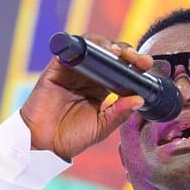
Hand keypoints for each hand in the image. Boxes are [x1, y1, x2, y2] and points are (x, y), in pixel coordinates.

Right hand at [20, 38, 146, 161]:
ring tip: (118, 53)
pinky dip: (83, 45)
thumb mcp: (101, 127)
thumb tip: (140, 99)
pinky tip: (96, 50)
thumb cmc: (70, 137)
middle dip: (126, 52)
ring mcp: (73, 70)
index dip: (135, 65)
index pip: (122, 70)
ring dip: (107, 45)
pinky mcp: (57, 67)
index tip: (147, 65)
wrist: (43, 144)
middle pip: (110, 54)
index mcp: (102, 89)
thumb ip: (119, 113)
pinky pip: (70, 49)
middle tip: (136, 59)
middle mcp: (89, 76)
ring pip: (92, 46)